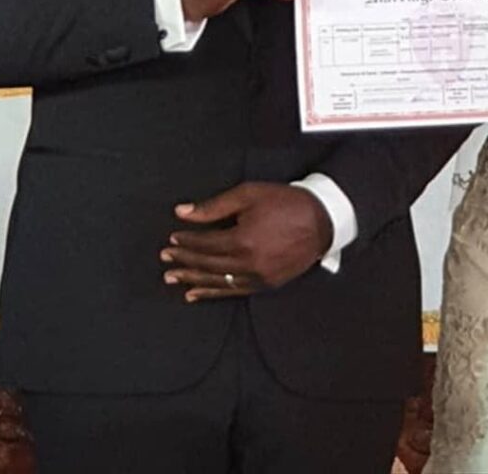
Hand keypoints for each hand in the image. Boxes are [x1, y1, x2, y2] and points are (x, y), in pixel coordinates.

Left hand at [160, 182, 333, 301]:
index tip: (172, 238)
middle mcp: (248, 264)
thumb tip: (183, 212)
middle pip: (207, 264)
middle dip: (184, 260)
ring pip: (217, 282)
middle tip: (165, 258)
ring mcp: (258, 277)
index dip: (186, 241)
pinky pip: (234, 291)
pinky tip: (197, 292)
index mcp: (242, 240)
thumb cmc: (285, 203)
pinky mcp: (267, 284)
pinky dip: (213, 292)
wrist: (322, 220)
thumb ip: (214, 206)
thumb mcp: (248, 194)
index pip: (204, 244)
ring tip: (173, 279)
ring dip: (193, 279)